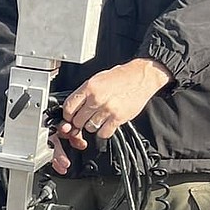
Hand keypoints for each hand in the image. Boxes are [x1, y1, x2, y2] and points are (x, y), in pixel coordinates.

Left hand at [50, 58, 173, 173]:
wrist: (142, 76)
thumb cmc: (121, 76)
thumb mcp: (98, 79)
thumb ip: (85, 94)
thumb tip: (73, 109)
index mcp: (89, 87)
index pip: (68, 107)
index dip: (67, 115)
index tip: (70, 117)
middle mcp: (97, 98)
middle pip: (77, 121)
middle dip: (79, 122)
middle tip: (86, 118)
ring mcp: (107, 109)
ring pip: (89, 128)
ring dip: (92, 126)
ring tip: (99, 117)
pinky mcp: (118, 118)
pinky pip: (103, 133)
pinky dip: (104, 131)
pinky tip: (107, 123)